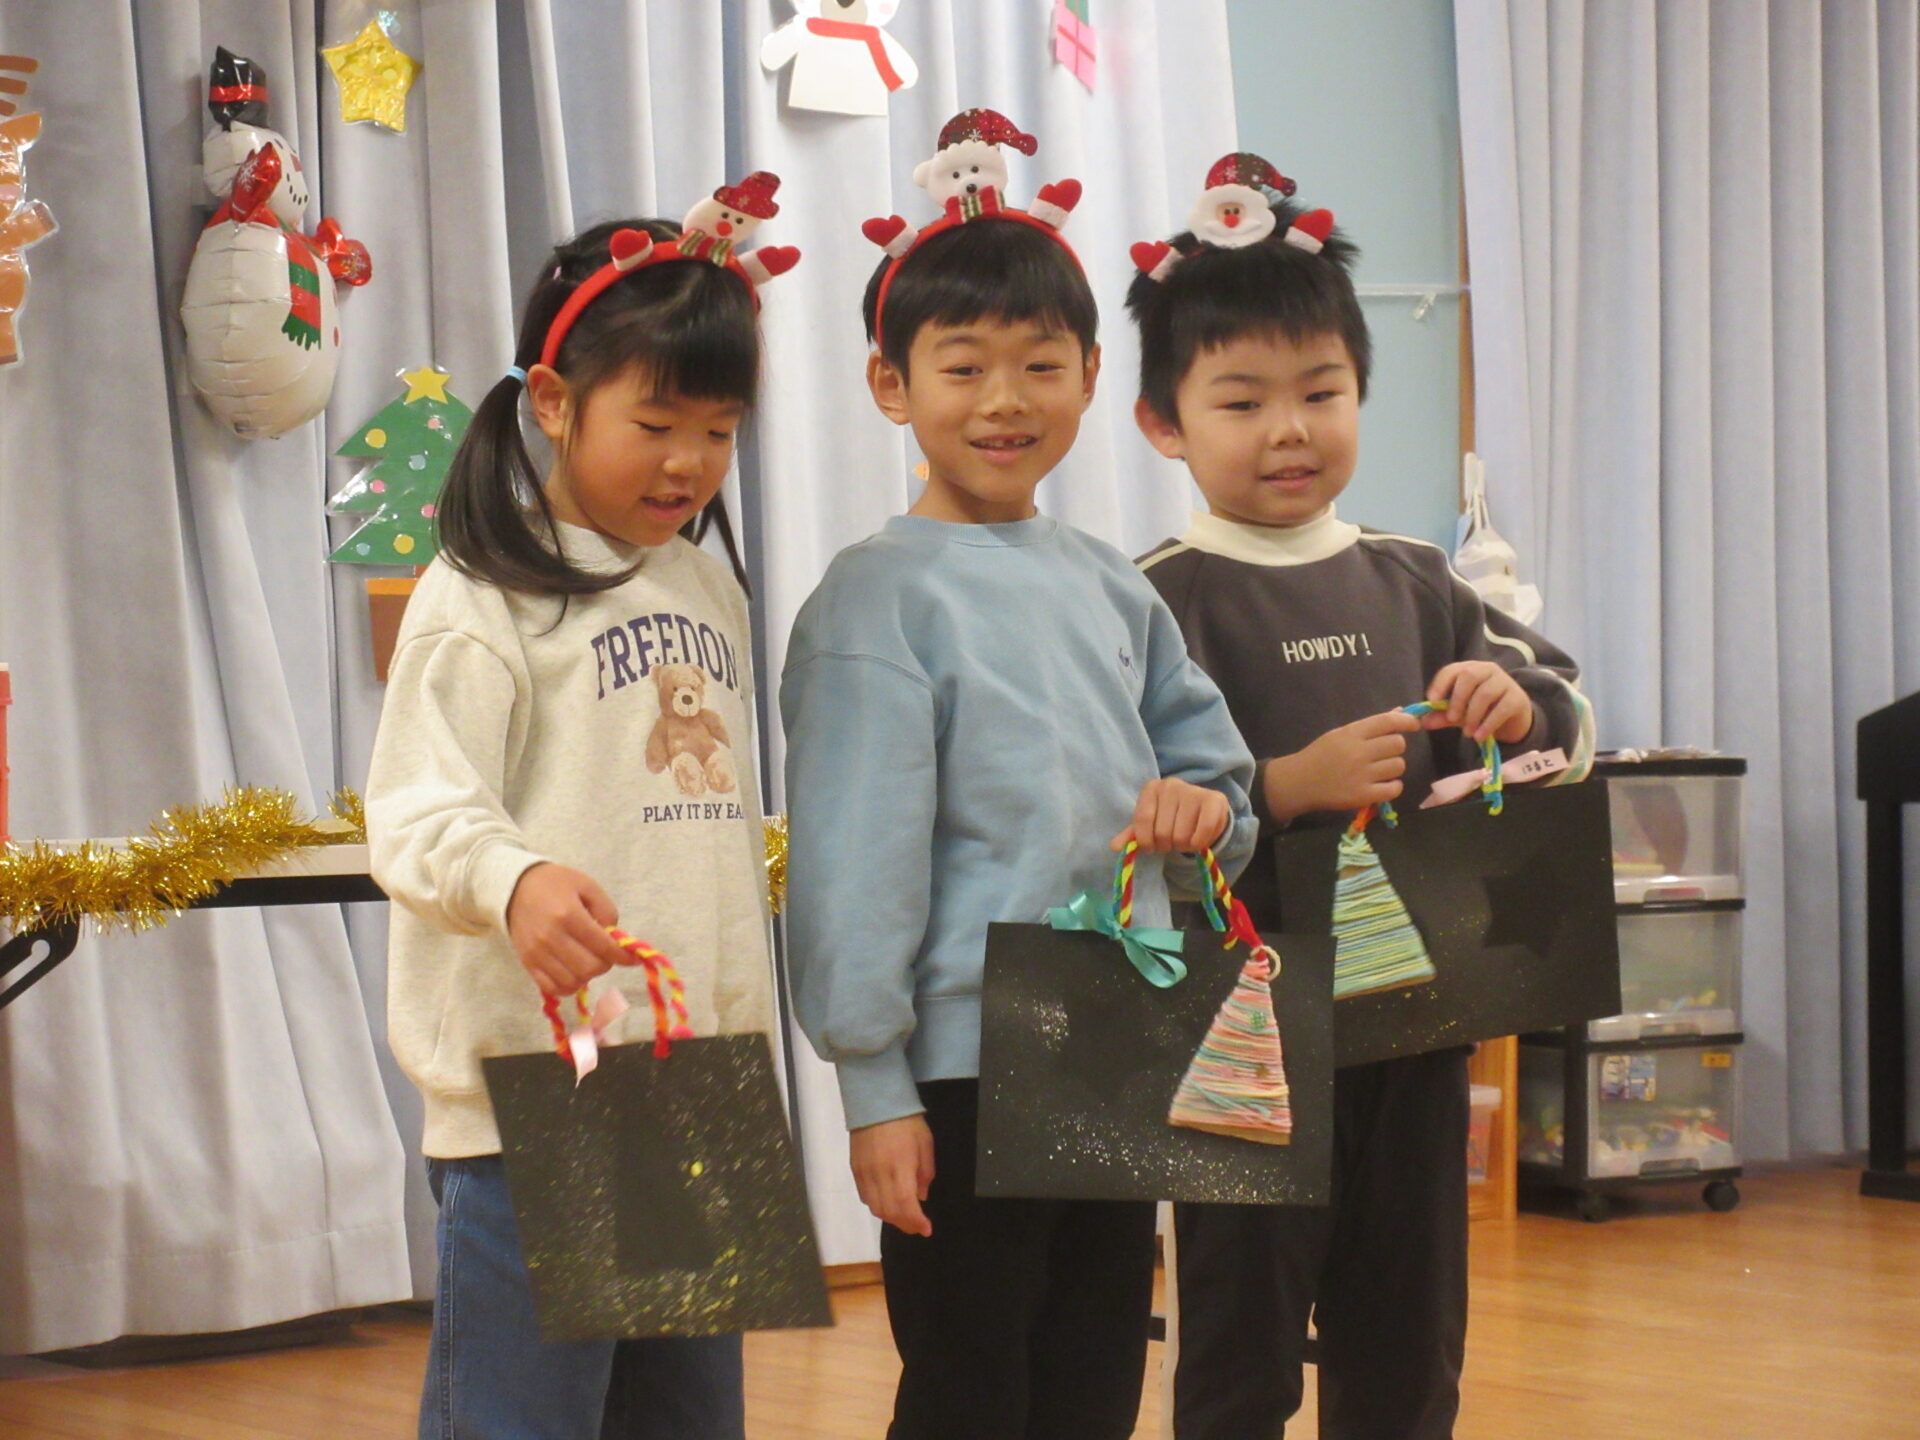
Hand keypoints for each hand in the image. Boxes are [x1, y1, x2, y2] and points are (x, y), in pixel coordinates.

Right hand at [505, 863, 628, 995]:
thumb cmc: (555, 884)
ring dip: (587, 976)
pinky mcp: (527, 963)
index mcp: (569, 915)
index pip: (603, 946)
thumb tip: (614, 940)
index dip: (623, 956)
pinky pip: (552, 988)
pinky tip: (573, 972)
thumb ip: (607, 911)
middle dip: (605, 964)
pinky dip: (568, 986)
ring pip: (572, 982)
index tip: (632, 958)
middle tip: (606, 954)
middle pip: (589, 968)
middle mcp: (551, 937)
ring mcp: (537, 953)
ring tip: (588, 960)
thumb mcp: (587, 886)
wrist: (515, 887)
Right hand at [850, 1115, 935, 1236]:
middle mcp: (879, 1173)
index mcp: (899, 1165)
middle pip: (888, 1212)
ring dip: (891, 1218)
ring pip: (875, 1208)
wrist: (875, 1102)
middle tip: (917, 1226)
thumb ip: (925, 1173)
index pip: (905, 1204)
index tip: (926, 1229)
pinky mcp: (855, 1169)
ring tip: (904, 1217)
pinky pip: (864, 1197)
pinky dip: (877, 1206)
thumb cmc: (906, 1121)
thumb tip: (921, 1197)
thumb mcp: (926, 1143)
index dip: (916, 1222)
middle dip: (905, 1224)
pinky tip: (887, 1203)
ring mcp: (864, 1173)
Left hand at [1112, 778, 1232, 853]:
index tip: (1150, 848)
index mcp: (1151, 788)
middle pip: (1162, 831)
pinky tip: (1198, 841)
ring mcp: (1193, 791)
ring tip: (1185, 840)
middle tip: (1171, 842)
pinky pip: (1203, 831)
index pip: (1142, 820)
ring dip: (1183, 846)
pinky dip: (1199, 844)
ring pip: (1181, 835)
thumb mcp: (1151, 823)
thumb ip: (1133, 834)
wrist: (1203, 810)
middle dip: (1166, 845)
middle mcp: (1171, 785)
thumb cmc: (1171, 817)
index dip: (1145, 841)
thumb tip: (1115, 846)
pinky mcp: (1214, 800)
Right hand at [1263, 709, 1420, 822]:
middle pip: (1398, 744)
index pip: (1388, 721)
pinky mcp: (1363, 796)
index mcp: (1351, 733)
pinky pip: (1394, 788)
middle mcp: (1358, 752)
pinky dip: (1392, 786)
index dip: (1406, 721)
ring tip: (1378, 771)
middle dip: (1394, 747)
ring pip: (1398, 766)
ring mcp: (1361, 775)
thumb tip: (1399, 712)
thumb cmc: (1320, 755)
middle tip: (1383, 753)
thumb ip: (1370, 726)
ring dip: (1392, 768)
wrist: (1299, 782)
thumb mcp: (1340, 734)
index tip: (1413, 724)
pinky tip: (1382, 785)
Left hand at [1424, 662, 1533, 743]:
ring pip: (1485, 693)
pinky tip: (1479, 737)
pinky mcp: (1517, 698)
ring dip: (1472, 715)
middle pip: (1469, 676)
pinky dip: (1488, 724)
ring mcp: (1504, 682)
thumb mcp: (1459, 714)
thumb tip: (1423, 722)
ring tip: (1467, 733)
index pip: (1452, 670)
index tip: (1431, 701)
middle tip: (1451, 719)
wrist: (1513, 720)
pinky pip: (1501, 709)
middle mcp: (1487, 670)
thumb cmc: (1482, 711)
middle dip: (1457, 699)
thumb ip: (1442, 716)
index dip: (1440, 684)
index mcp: (1469, 669)